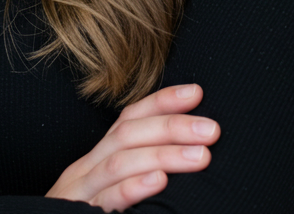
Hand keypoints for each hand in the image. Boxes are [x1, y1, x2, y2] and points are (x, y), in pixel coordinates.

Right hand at [45, 83, 218, 211]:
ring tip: (201, 156)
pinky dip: (134, 188)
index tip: (197, 93)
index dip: (162, 102)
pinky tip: (159, 181)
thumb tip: (186, 156)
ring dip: (163, 154)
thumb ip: (136, 173)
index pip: (129, 118)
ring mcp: (81, 192)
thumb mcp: (109, 193)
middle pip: (127, 134)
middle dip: (172, 126)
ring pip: (120, 162)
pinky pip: (108, 200)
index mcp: (97, 159)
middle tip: (212, 129)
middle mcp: (87, 168)